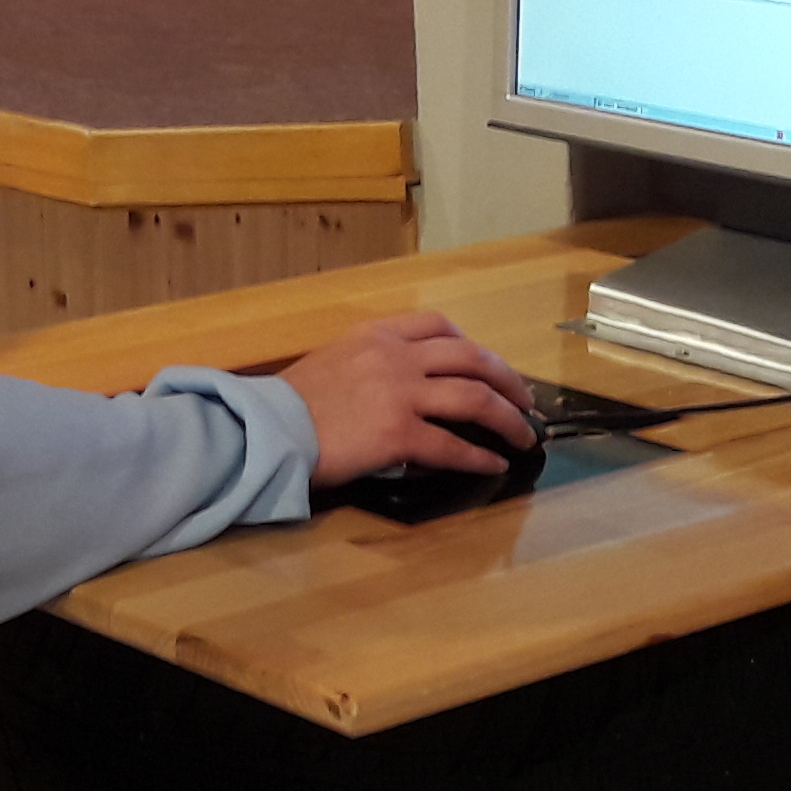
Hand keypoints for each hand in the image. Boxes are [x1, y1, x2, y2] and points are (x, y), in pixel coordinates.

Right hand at [277, 310, 538, 488]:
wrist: (265, 430)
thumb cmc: (290, 402)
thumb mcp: (333, 359)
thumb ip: (372, 362)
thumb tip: (404, 386)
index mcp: (377, 334)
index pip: (439, 326)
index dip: (473, 345)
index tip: (487, 364)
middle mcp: (395, 357)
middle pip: (472, 359)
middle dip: (507, 379)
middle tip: (525, 400)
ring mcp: (400, 394)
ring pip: (474, 398)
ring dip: (507, 418)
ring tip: (523, 435)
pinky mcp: (399, 434)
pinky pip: (453, 445)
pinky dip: (479, 456)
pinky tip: (493, 464)